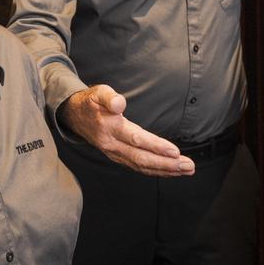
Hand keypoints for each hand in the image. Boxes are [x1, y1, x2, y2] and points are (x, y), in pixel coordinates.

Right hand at [59, 85, 193, 176]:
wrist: (75, 117)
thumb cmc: (91, 103)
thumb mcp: (98, 92)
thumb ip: (109, 97)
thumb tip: (120, 103)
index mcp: (109, 128)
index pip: (136, 139)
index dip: (156, 146)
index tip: (174, 151)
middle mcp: (112, 145)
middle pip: (142, 159)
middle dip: (167, 164)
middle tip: (188, 165)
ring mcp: (115, 154)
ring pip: (142, 166)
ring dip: (166, 170)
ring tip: (187, 169)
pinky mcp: (119, 157)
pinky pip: (139, 168)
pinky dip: (157, 171)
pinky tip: (171, 171)